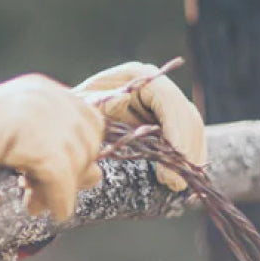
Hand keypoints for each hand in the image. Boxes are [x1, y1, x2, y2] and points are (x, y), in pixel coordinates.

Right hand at [0, 74, 104, 220]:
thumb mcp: (18, 147)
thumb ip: (54, 154)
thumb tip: (95, 175)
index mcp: (40, 90)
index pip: (88, 122)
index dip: (80, 156)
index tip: (59, 181)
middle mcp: (44, 93)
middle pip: (88, 140)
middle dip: (73, 174)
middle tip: (44, 197)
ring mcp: (38, 109)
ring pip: (75, 159)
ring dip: (60, 190)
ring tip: (34, 204)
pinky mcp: (30, 132)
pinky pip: (60, 173)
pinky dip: (56, 197)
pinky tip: (40, 209)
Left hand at [73, 61, 206, 191]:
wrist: (69, 118)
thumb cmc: (71, 111)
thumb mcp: (79, 107)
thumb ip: (96, 104)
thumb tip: (122, 101)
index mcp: (136, 75)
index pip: (167, 98)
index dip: (176, 126)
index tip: (176, 155)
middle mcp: (154, 86)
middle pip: (185, 113)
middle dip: (185, 148)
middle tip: (176, 180)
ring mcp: (162, 104)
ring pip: (190, 129)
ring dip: (188, 158)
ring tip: (175, 184)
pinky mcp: (163, 122)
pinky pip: (183, 139)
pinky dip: (182, 160)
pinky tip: (175, 180)